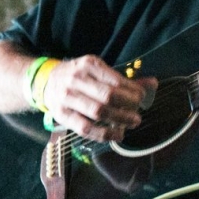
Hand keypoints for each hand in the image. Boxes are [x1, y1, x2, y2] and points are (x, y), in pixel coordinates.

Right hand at [42, 55, 156, 141]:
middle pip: (108, 96)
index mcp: (88, 64)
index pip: (115, 80)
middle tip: (138, 113)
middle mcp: (76, 79)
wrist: (45, 81)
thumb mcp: (97, 70)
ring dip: (119, 120)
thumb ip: (123, 79)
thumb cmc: (78, 75)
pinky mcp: (62, 114)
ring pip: (98, 112)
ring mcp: (67, 97)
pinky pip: (86, 128)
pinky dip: (104, 134)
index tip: (141, 98)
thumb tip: (153, 83)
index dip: (132, 91)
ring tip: (132, 123)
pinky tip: (117, 134)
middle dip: (128, 106)